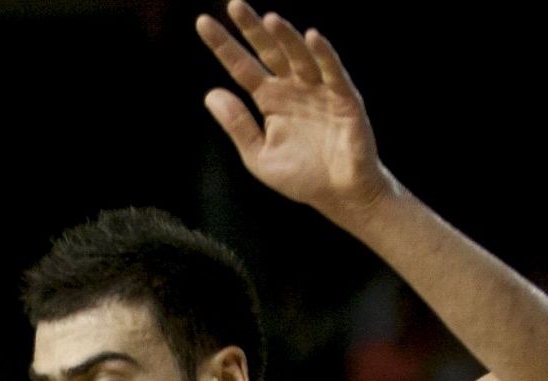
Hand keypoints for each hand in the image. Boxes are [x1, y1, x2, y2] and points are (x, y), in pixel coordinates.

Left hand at [196, 3, 386, 222]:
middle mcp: (292, 88)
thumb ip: (237, 125)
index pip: (242, 68)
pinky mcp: (344, 97)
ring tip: (269, 20)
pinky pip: (332, 71)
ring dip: (285, 37)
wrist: (339, 195)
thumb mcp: (258, 156)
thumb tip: (211, 94)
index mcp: (270, 100)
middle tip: (233, 5)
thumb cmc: (300, 176)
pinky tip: (311, 37)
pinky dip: (323, 54)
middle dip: (252, 29)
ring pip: (299, 57)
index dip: (224, 46)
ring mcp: (318, 90)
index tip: (203, 23)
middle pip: (269, 52)